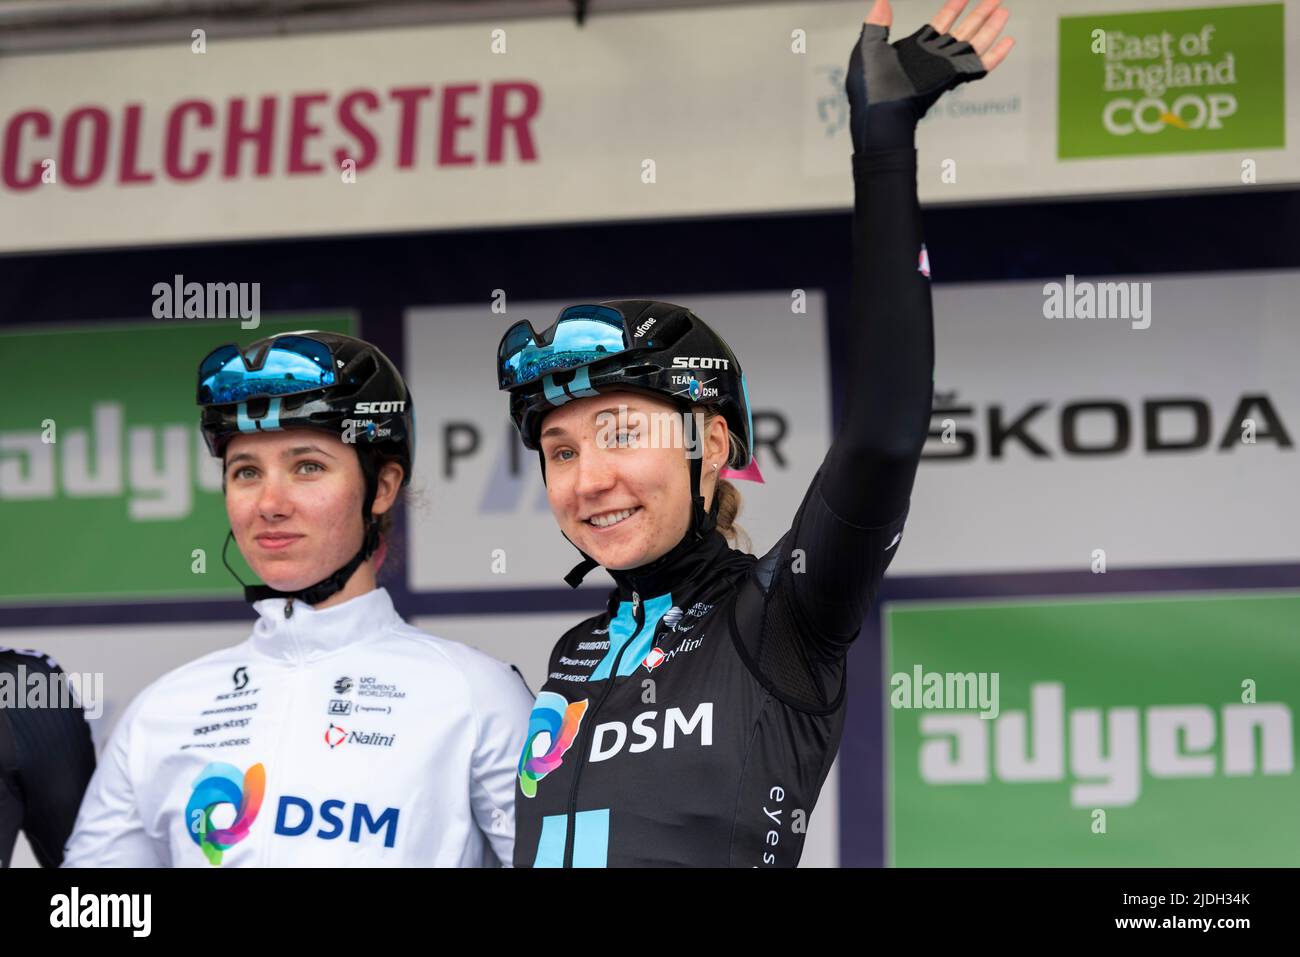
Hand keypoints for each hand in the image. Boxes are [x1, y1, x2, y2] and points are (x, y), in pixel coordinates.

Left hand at [847, 0, 1015, 152]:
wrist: (878, 111)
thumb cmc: (869, 87)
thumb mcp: (868, 48)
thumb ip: (876, 24)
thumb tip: (881, 2)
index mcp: (915, 49)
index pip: (940, 23)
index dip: (953, 8)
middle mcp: (933, 57)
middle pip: (963, 30)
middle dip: (980, 14)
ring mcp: (944, 67)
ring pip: (974, 43)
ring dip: (990, 27)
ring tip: (1004, 11)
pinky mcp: (952, 78)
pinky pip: (978, 65)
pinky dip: (995, 55)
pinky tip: (1008, 41)